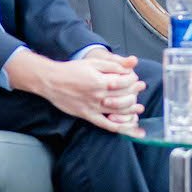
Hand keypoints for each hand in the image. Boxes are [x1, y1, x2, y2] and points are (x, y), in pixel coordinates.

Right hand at [7, 49, 144, 132]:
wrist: (51, 81)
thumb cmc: (71, 70)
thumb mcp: (93, 63)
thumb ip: (113, 64)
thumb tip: (131, 63)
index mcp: (101, 81)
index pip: (124, 83)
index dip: (134, 82)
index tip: (138, 80)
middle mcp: (98, 95)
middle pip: (123, 98)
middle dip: (135, 94)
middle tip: (140, 91)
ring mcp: (93, 107)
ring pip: (118, 112)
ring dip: (131, 112)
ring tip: (138, 109)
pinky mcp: (87, 115)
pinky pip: (105, 124)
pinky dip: (119, 128)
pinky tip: (128, 129)